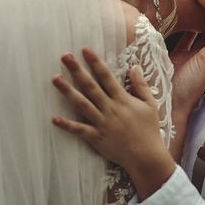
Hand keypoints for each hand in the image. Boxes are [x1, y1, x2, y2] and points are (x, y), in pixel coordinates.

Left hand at [52, 48, 175, 198]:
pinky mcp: (96, 138)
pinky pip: (80, 130)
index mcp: (122, 99)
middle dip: (77, 70)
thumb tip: (134, 66)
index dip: (95, 62)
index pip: (107, 76)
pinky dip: (67, 125)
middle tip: (65, 56)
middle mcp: (110, 108)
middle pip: (91, 86)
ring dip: (68, 91)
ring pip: (82, 104)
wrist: (146, 156)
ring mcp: (102, 123)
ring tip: (55, 79)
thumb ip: (141, 85)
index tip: (85, 49)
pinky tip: (54, 118)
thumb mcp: (150, 104)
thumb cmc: (149, 129)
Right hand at [168, 14, 204, 158]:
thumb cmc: (191, 86)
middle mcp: (200, 54)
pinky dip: (174, 28)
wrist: (165, 103)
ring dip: (191, 21)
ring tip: (193, 0)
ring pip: (190, 33)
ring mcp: (185, 55)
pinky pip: (174, 38)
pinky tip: (172, 16)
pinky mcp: (169, 55)